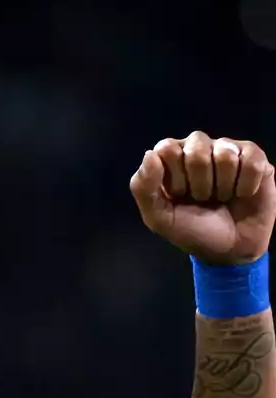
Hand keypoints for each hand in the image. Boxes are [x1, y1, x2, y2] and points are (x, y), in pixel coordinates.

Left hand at [130, 132, 275, 264]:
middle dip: (199, 182)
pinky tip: (241, 194)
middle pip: (197, 146)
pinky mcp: (255, 158)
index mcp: (171, 159)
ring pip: (225, 153)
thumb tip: (149, 154)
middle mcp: (198, 148)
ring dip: (223, 185)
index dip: (174, 176)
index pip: (167, 147)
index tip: (178, 195)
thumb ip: (143, 188)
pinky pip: (251, 161)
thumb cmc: (192, 231)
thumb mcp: (159, 217)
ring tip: (221, 197)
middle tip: (202, 199)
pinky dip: (245, 185)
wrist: (229, 250)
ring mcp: (227, 150)